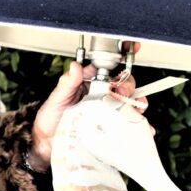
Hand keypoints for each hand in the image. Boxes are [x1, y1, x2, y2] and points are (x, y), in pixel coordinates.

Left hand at [28, 44, 142, 170]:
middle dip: (128, 86)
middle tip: (122, 93)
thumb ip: (67, 83)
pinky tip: (143, 128)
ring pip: (130, 102)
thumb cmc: (51, 118)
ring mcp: (108, 110)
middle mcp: (101, 94)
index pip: (108, 66)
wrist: (48, 143)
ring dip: (138, 103)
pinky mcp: (111, 127)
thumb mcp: (57, 98)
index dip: (122, 55)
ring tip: (136, 109)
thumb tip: (75, 66)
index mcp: (89, 82)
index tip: (132, 47)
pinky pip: (129, 124)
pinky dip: (139, 126)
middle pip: (124, 84)